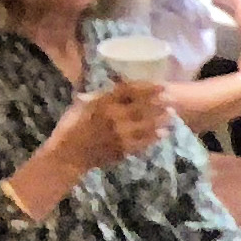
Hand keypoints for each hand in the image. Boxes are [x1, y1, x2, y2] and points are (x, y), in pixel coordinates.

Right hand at [43, 81, 170, 176]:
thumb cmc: (71, 127)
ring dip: (161, 119)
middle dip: (160, 102)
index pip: (130, 91)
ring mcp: (120, 134)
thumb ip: (99, 97)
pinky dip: (155, 137)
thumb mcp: (81, 105)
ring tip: (172, 114)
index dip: (148, 87)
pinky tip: (164, 133)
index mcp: (102, 102)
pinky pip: (144, 142)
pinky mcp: (123, 149)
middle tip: (172, 99)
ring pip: (147, 125)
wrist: (68, 154)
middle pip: (143, 107)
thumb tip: (115, 87)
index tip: (161, 85)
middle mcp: (113, 116)